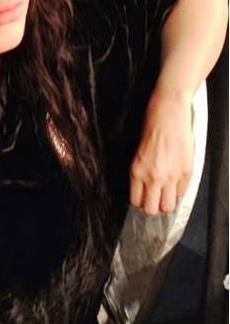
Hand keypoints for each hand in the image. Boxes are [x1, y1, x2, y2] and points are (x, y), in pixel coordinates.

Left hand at [129, 85, 193, 215]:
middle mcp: (153, 177)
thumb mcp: (137, 153)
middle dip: (153, 206)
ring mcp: (171, 176)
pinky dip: (179, 191)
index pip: (136, 201)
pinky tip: (176, 182)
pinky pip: (182, 193)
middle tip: (155, 198)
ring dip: (167, 202)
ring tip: (167, 193)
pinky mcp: (186, 172)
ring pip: (168, 206)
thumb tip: (143, 188)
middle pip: (152, 209)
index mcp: (137, 171)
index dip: (141, 201)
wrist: (169, 113)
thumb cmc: (152, 127)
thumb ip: (140, 173)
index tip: (144, 197)